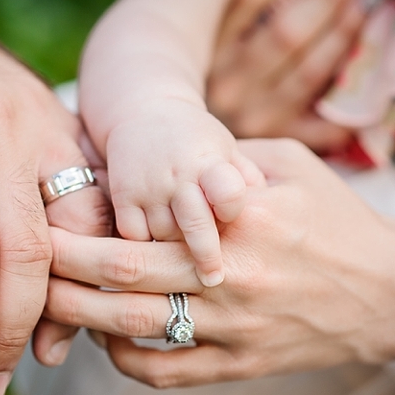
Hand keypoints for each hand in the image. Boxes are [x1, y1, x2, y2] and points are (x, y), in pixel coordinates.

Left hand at [43, 138, 394, 387]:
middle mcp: (230, 275)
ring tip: (45, 301)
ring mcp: (234, 327)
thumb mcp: (286, 163)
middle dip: (62, 267)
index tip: (47, 216)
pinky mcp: (240, 365)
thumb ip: (219, 161)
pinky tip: (105, 339)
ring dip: (77, 316)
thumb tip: (159, 163)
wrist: (389, 291)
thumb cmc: (337, 217)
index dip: (83, 223)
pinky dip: (122, 359)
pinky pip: (164, 372)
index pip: (139, 223)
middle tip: (25, 257)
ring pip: (132, 329)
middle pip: (120, 276)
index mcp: (239, 217)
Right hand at [106, 99, 262, 285]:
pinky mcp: (124, 198)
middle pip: (194, 224)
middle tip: (214, 279)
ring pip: (163, 237)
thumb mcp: (229, 151)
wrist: (146, 114)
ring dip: (175, 253)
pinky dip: (146, 249)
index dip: (230, 207)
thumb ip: (248, 183)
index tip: (231, 223)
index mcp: (211, 162)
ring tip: (185, 263)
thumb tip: (271, 220)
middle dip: (205, 254)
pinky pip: (134, 237)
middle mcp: (179, 175)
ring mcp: (149, 188)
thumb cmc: (199, 143)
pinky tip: (157, 255)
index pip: (226, 191)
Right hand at [207, 0, 386, 150]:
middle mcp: (228, 85)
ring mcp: (254, 118)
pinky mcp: (282, 143)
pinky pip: (325, 125)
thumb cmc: (229, 73)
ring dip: (349, 31)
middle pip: (286, 32)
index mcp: (210, 48)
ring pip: (310, 71)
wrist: (213, 155)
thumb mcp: (231, 29)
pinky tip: (379, 72)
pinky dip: (355, 103)